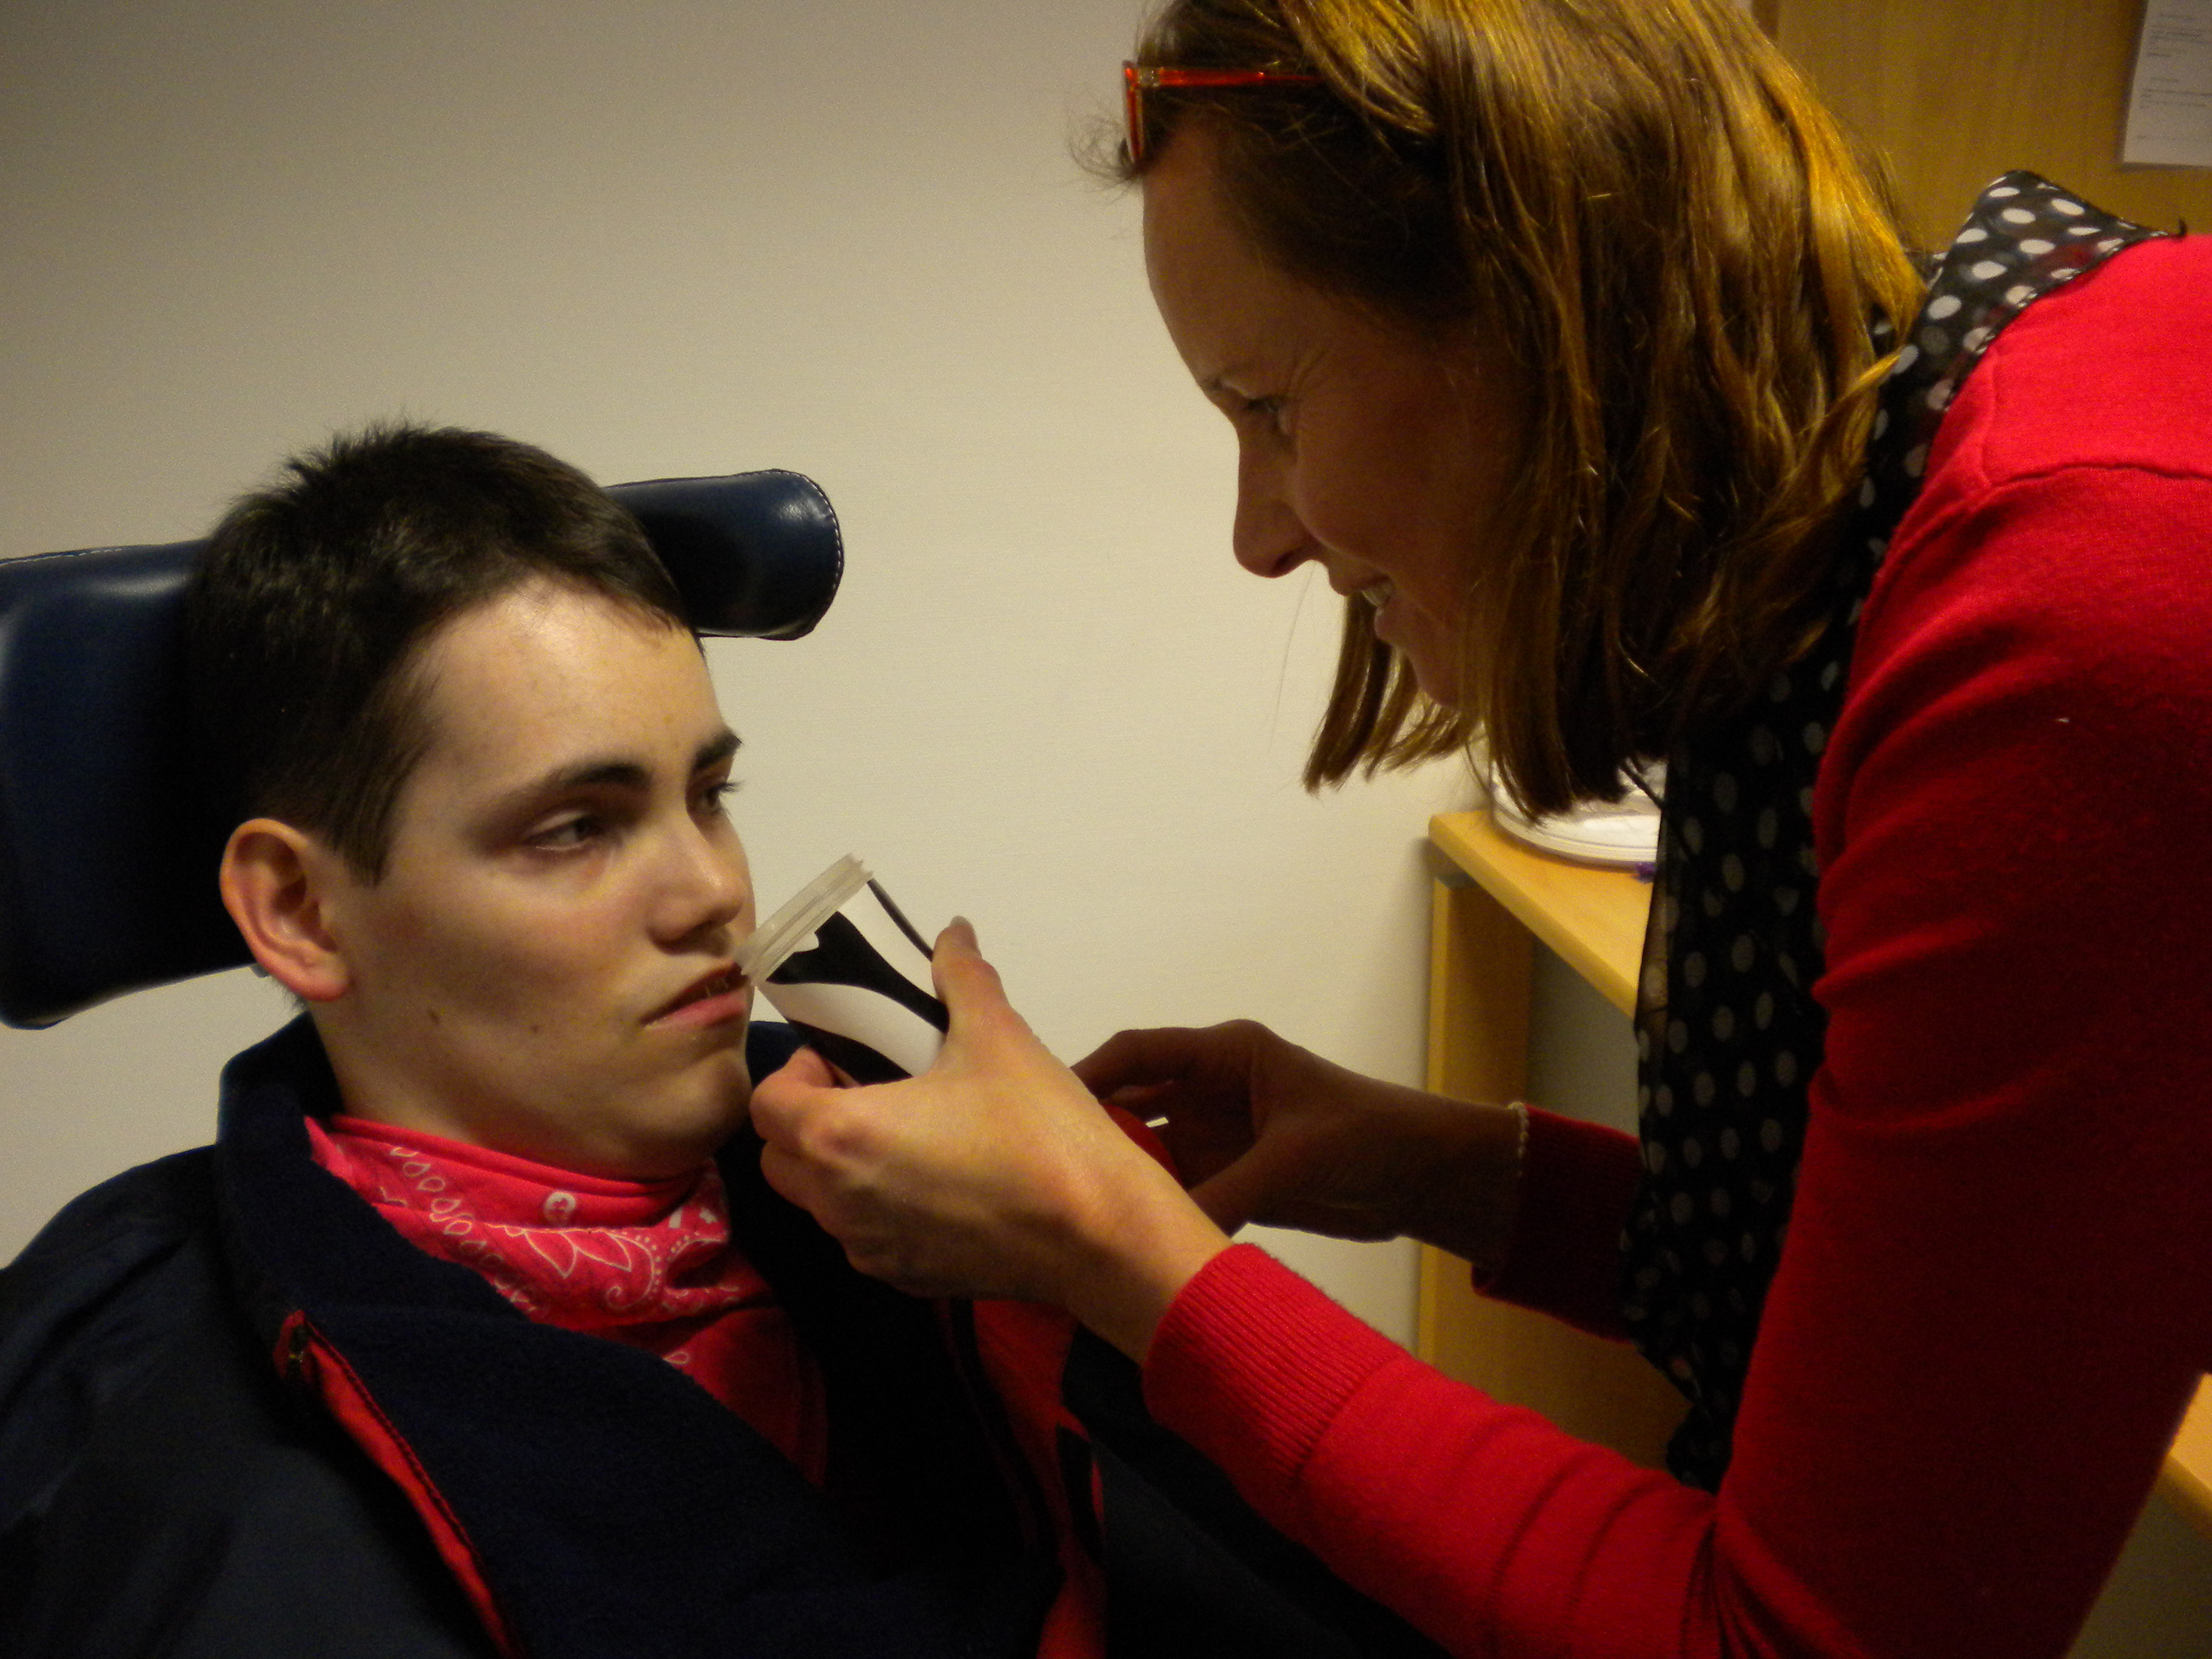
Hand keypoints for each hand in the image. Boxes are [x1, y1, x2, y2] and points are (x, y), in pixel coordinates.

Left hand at [749, 920, 1230, 1359]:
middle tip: (869, 1091)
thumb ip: (962, 977)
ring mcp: (869, 1249)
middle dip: (807, 1121)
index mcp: (840, 1135)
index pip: (767, 1104)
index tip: (846, 1058)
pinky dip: (879, 1209)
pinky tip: (941, 1183)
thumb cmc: (1038, 1129)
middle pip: (780, 1159)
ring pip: (820, 1203)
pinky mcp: (905, 1280)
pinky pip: (865, 1238)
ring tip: (907, 1134)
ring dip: (840, 1167)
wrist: (1099, 1233)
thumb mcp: (999, 1036)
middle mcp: (836, 1202)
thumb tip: (952, 931)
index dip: (796, 1073)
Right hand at [1076, 1021, 1524, 1268]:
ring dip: (1116, 1178)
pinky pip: (1173, 1196)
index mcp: (1226, 1056)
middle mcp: (1209, 1093)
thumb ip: (1228, 1194)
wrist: (1422, 1178)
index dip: (1090, 1074)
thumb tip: (1163, 1239)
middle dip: (1089, 1130)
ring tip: (1066, 1209)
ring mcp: (1216, 1139)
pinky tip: (1115, 1239)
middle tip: (1038, 1166)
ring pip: (1146, 1154)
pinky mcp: (1228, 1181)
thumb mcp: (1294, 1160)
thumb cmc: (1369, 1138)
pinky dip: (1149, 1214)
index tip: (1045, 1106)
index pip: (1140, 1054)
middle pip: (1131, 1104)